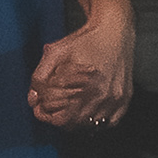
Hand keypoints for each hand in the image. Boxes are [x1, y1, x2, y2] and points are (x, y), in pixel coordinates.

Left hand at [28, 4, 132, 129]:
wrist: (114, 32)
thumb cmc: (84, 41)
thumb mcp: (54, 53)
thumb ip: (39, 77)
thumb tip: (33, 100)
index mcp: (84, 84)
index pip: (56, 113)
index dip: (42, 110)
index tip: (39, 104)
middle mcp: (103, 94)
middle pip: (72, 124)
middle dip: (55, 117)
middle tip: (49, 109)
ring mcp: (116, 98)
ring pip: (89, 126)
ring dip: (74, 121)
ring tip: (66, 110)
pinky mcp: (125, 98)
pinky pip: (109, 123)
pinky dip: (96, 122)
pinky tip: (87, 112)